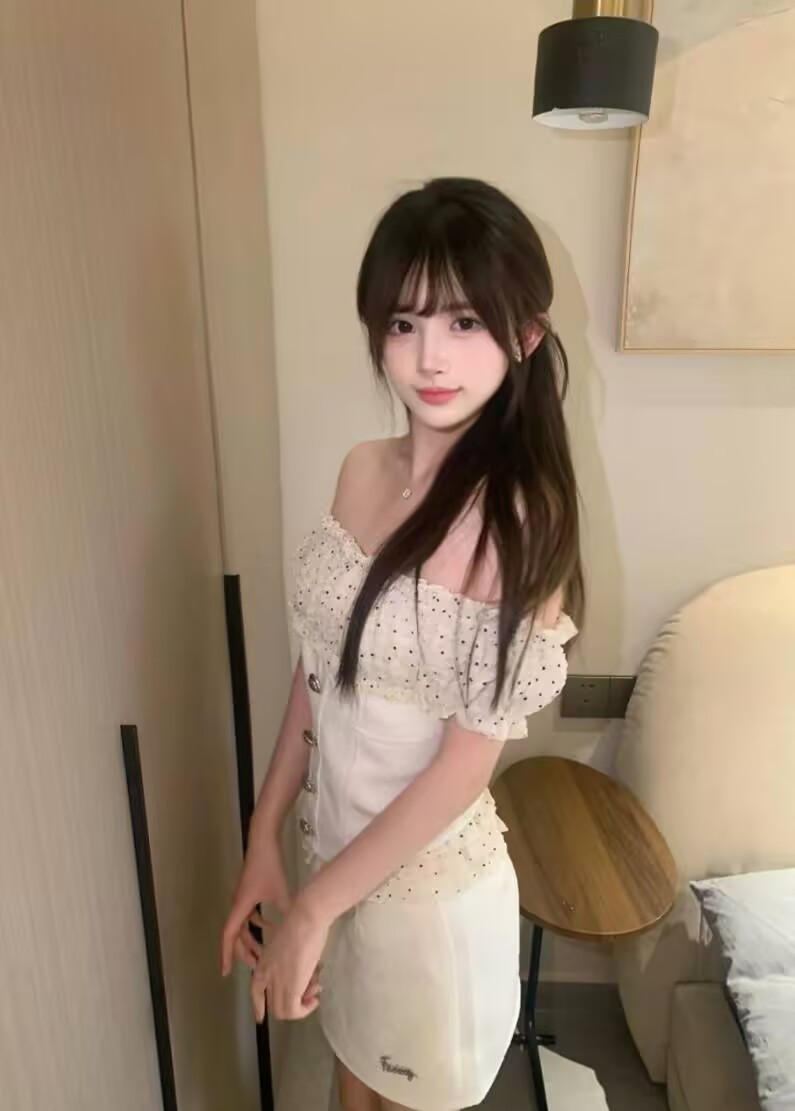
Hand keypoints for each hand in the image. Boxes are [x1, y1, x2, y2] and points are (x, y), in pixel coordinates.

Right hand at [220, 834, 290, 975]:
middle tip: (256, 968)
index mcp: (240, 906)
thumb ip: (288, 912)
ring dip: (252, 938)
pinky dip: (258, 923)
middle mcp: (237, 904)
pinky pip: (250, 914)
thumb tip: (301, 931)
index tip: (225, 973)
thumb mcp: (282, 892)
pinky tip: (272, 926)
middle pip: (236, 934)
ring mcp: (242, 897)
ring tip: (264, 952)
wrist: (263, 840)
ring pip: (243, 925)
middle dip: (245, 952)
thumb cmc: (269, 865)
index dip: (227, 955)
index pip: (229, 936)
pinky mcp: (249, 891)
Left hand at [250, 898, 329, 1022]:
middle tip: (312, 989)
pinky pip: (294, 1011)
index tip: (260, 1018)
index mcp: (263, 963)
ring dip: (302, 1006)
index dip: (258, 1007)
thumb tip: (306, 976)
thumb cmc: (301, 924)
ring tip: (316, 990)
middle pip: (273, 1004)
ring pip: (283, 1011)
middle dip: (294, 1001)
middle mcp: (265, 975)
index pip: (255, 992)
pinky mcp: (289, 989)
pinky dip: (305, 1010)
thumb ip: (290, 962)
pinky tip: (315, 999)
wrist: (306, 918)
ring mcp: (276, 983)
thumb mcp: (289, 946)